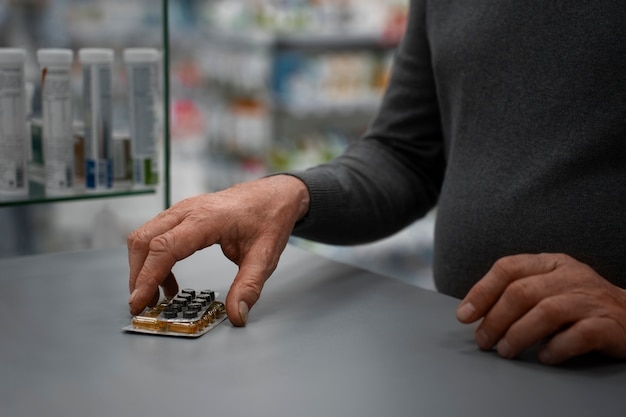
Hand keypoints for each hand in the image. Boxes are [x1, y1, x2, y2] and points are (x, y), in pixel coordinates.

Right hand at [127, 175, 309, 325]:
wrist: (275, 195)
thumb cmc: (269, 217)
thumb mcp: (265, 256)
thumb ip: (249, 286)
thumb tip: (236, 314)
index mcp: (207, 219)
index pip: (164, 247)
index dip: (147, 277)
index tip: (139, 302)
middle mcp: (188, 211)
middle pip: (144, 241)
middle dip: (137, 275)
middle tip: (142, 306)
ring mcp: (183, 210)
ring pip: (145, 236)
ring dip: (143, 267)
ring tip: (155, 298)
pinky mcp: (183, 215)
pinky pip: (156, 235)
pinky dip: (153, 259)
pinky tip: (169, 282)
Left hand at [456, 253, 625, 364]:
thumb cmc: (580, 302)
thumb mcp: (549, 286)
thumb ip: (518, 292)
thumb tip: (475, 313)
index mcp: (550, 262)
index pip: (508, 268)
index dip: (481, 291)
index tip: (464, 315)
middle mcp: (570, 275)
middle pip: (521, 292)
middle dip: (495, 319)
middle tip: (483, 341)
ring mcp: (590, 298)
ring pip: (546, 312)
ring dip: (519, 334)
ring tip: (505, 350)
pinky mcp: (609, 324)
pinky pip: (578, 335)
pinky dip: (556, 348)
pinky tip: (544, 357)